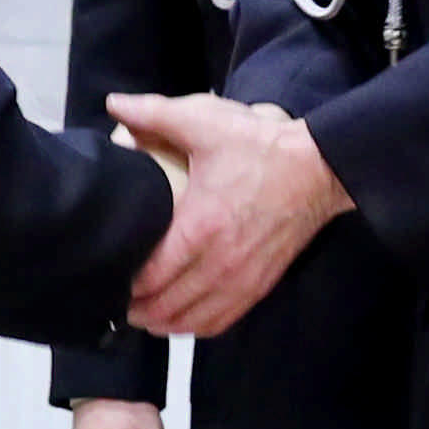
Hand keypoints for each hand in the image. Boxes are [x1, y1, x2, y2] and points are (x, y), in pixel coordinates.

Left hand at [110, 92, 350, 338]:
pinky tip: (180, 319)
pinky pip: (220, 321)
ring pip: (191, 321)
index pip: (151, 276)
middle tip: (113, 301)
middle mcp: (220, 262)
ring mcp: (242, 279)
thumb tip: (113, 103)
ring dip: (162, 323)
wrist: (320, 169)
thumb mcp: (206, 121)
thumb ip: (154, 113)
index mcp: (201, 227)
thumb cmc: (261, 146)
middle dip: (136, 310)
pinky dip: (194, 326)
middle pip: (166, 306)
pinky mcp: (259, 285)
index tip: (108, 274)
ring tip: (141, 316)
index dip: (125, 284)